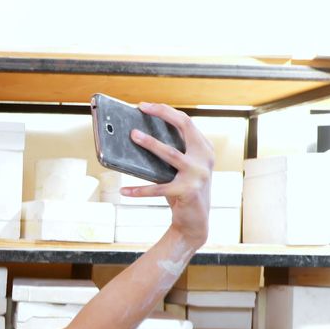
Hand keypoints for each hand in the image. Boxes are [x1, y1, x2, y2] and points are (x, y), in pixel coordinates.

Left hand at [119, 102, 212, 246]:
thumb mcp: (180, 169)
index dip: (166, 111)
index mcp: (204, 149)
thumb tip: (137, 137)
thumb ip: (170, 153)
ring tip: (133, 136)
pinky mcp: (186, 191)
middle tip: (140, 109)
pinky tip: (123, 191)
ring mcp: (198, 174)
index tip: (145, 106)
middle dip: (162, 115)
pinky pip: (157, 189)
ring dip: (150, 143)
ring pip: (170, 153)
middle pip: (184, 126)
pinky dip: (139, 190)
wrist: (195, 222)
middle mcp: (205, 158)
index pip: (186, 122)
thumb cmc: (182, 190)